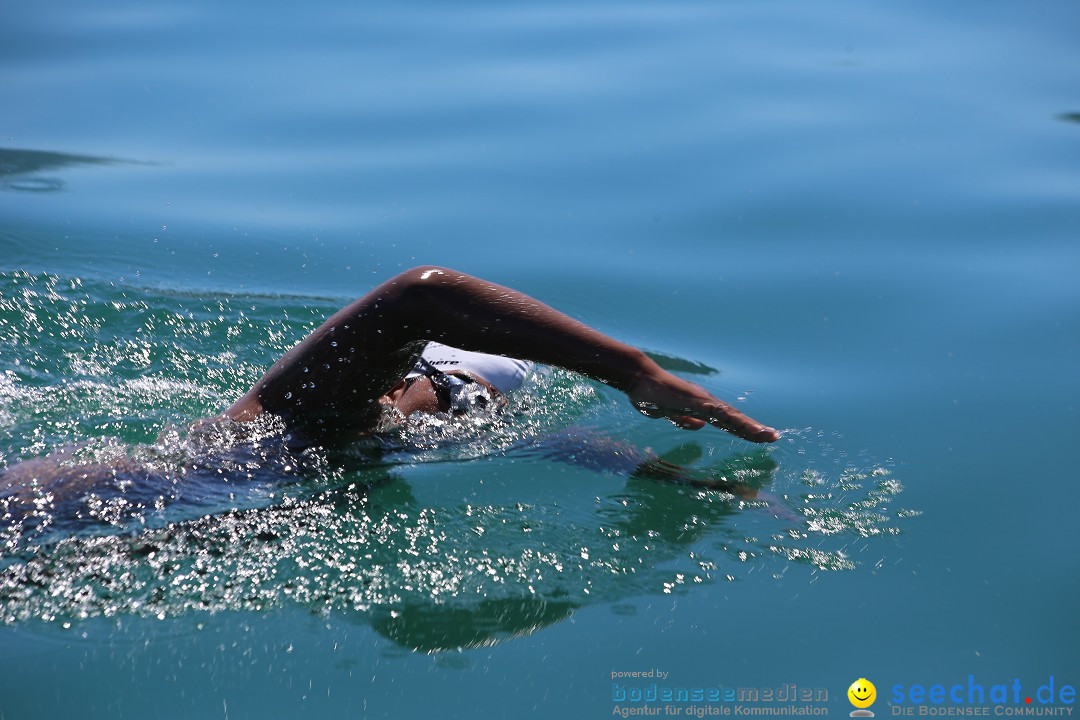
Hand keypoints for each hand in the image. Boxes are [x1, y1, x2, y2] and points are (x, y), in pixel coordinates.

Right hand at [627, 370, 779, 442]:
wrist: (640, 378)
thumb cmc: (651, 395)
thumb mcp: (669, 414)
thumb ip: (683, 419)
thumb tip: (699, 426)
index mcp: (701, 408)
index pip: (728, 421)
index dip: (745, 429)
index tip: (762, 437)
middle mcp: (706, 403)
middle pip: (735, 418)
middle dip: (754, 429)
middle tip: (774, 437)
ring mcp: (700, 401)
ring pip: (729, 415)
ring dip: (748, 425)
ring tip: (766, 434)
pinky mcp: (691, 400)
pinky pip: (713, 411)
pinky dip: (728, 417)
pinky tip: (739, 423)